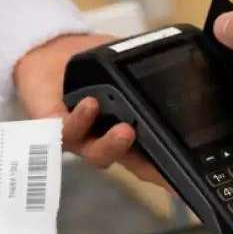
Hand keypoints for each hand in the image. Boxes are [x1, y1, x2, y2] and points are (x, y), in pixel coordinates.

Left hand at [13, 34, 165, 185]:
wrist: (49, 51)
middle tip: (166, 154)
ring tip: (125, 131)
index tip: (182, 182)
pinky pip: (67, 132)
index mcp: (127, 132)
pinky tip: (90, 105)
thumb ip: (143, 71)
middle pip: (129, 163)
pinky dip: (80, 120)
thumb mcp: (122, 65)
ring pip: (98, 154)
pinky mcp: (54, 129)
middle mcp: (105, 141)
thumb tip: (175, 66)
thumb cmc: (89, 65)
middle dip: (147, 167)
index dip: (166, 174)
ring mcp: (81, 138)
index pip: (150, 159)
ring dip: (112, 146)